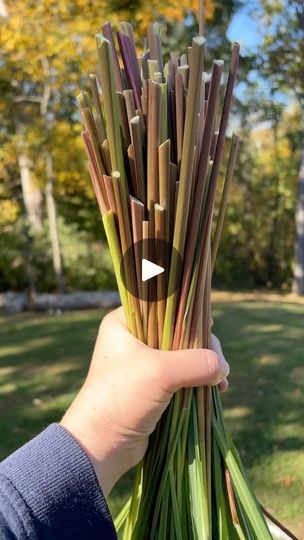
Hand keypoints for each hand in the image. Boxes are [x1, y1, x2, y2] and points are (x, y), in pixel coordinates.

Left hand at [60, 307, 228, 495]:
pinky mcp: (154, 387)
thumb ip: (196, 362)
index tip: (209, 325)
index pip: (162, 305)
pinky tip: (216, 389)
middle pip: (179, 331)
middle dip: (203, 347)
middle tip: (219, 364)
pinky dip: (200, 381)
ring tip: (221, 381)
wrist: (101, 447)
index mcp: (124, 323)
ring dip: (205, 366)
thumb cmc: (122, 398)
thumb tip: (222, 367)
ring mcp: (144, 364)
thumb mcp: (161, 372)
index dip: (188, 314)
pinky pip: (183, 376)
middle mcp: (133, 340)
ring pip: (184, 355)